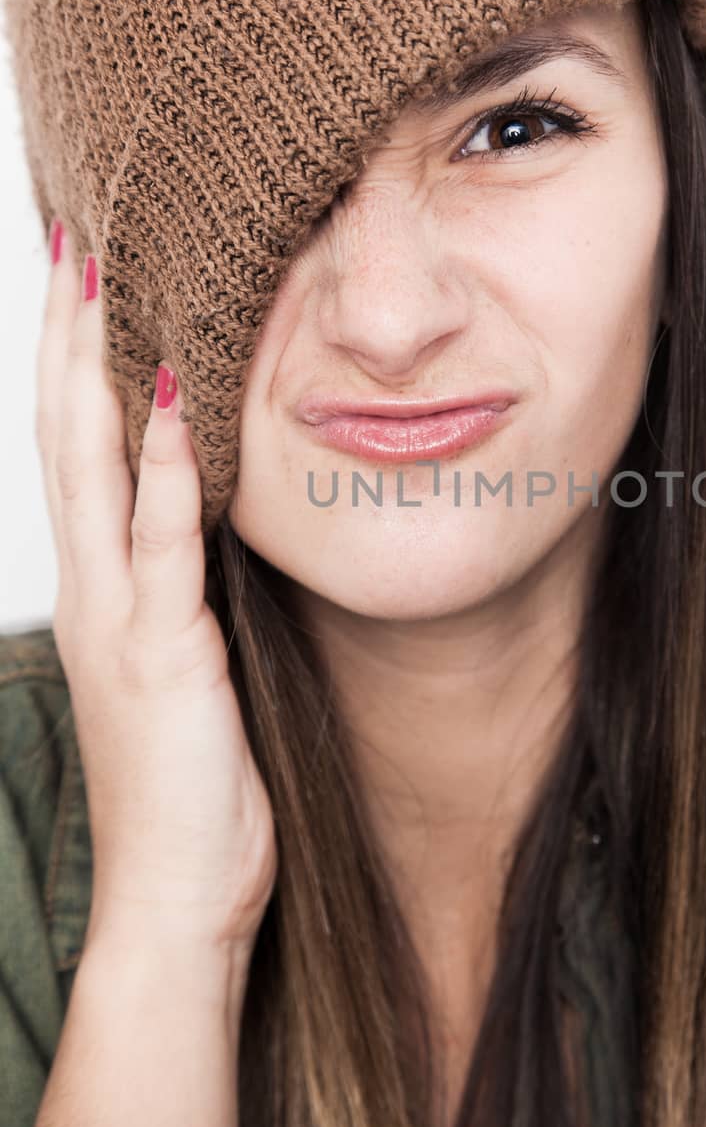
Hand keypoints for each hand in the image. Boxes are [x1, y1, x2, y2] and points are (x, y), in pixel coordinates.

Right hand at [36, 229, 277, 956]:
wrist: (176, 898)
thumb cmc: (194, 784)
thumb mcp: (188, 663)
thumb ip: (187, 588)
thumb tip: (215, 519)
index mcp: (105, 583)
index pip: (84, 444)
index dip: (79, 355)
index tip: (88, 268)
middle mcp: (95, 584)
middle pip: (70, 429)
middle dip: (70, 329)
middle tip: (75, 228)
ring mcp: (120, 614)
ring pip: (97, 464)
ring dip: (99, 364)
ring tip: (103, 268)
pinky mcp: (162, 651)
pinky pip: (163, 540)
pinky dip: (170, 466)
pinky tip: (180, 394)